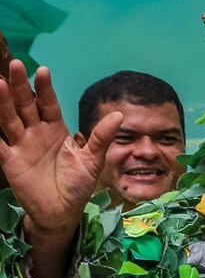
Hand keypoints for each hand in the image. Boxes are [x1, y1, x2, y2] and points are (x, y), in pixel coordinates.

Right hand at [0, 61, 116, 239]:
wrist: (62, 212)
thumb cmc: (77, 184)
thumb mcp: (92, 160)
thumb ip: (101, 137)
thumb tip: (119, 115)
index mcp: (56, 129)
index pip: (48, 103)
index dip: (45, 88)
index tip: (42, 70)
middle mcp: (36, 133)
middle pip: (26, 105)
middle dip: (21, 86)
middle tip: (16, 66)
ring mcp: (21, 146)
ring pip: (9, 120)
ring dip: (3, 103)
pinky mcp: (10, 161)